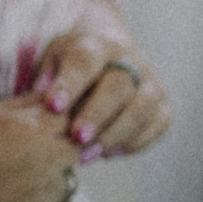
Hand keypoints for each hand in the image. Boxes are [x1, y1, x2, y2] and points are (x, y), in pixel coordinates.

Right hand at [0, 96, 83, 201]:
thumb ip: (24, 106)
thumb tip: (53, 98)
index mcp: (36, 126)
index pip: (71, 114)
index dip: (55, 120)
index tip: (38, 128)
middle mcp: (49, 157)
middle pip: (75, 146)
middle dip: (57, 147)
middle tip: (26, 154)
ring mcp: (46, 192)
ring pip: (72, 178)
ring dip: (56, 177)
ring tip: (19, 179)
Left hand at [33, 21, 172, 161]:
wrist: (109, 54)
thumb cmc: (70, 64)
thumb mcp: (51, 60)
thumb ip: (44, 79)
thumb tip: (40, 103)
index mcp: (96, 46)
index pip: (86, 60)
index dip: (71, 83)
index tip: (53, 106)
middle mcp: (129, 61)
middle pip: (120, 85)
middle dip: (98, 113)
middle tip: (76, 137)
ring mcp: (150, 82)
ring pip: (144, 106)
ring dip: (116, 133)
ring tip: (86, 156)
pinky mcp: (162, 104)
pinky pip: (159, 124)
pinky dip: (137, 141)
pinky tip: (109, 153)